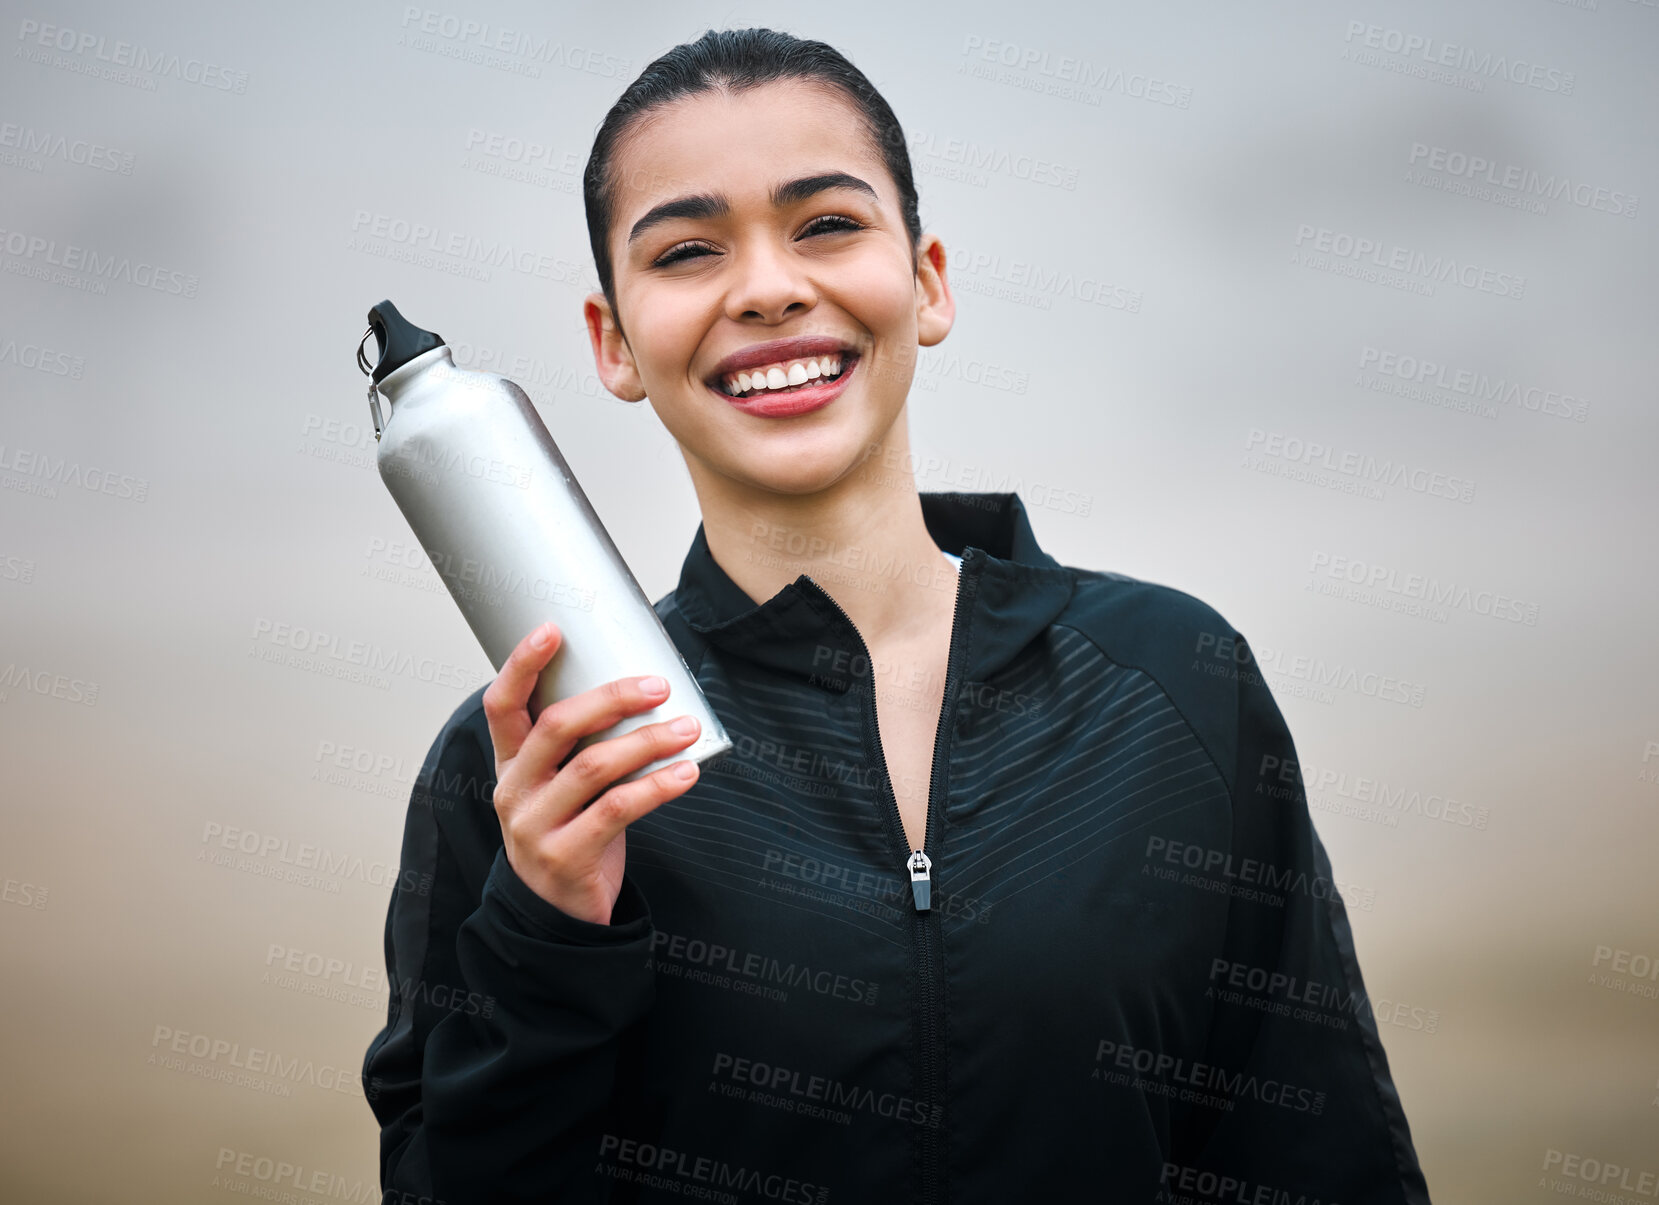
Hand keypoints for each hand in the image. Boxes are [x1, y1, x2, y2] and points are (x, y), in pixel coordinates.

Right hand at [482, 621, 700, 924]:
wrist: (557, 916)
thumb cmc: (569, 835)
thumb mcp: (559, 789)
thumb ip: (583, 748)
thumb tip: (644, 695)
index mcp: (510, 765)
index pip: (501, 705)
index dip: (521, 665)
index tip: (551, 630)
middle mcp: (515, 791)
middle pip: (556, 726)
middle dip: (611, 698)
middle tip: (658, 686)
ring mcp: (536, 826)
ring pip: (594, 766)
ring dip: (648, 741)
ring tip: (686, 728)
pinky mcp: (567, 856)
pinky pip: (618, 809)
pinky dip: (658, 786)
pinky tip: (686, 773)